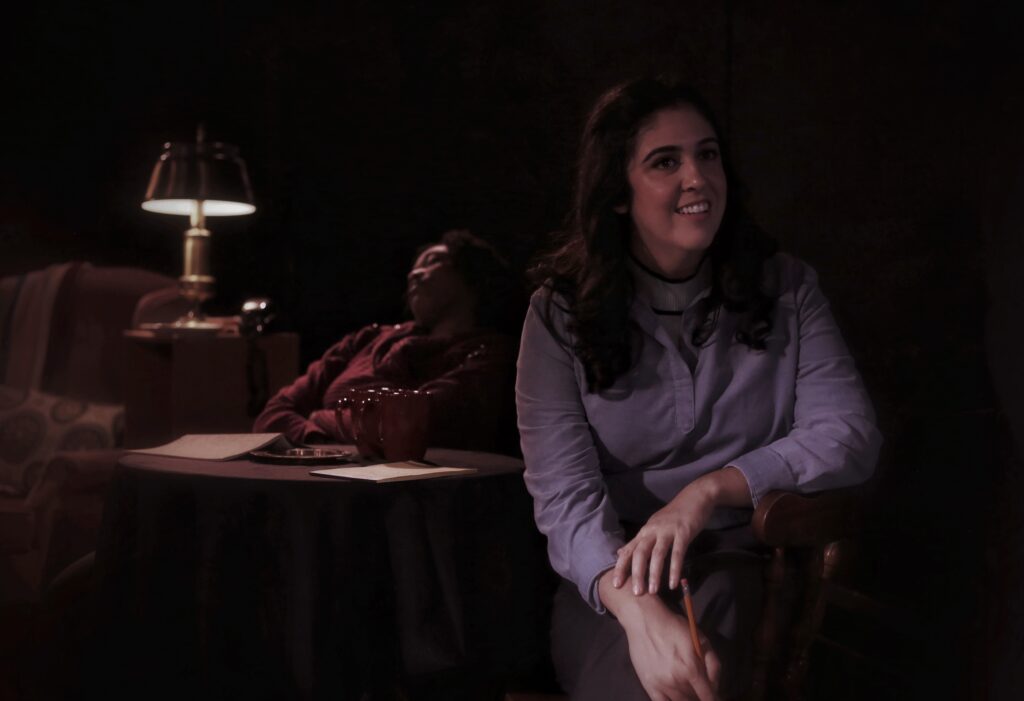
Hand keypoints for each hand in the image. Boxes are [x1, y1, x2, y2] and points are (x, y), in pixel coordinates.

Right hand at [600, 571, 720, 700]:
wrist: (644, 620)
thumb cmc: (674, 627)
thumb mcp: (701, 639)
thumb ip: (713, 664)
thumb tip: (716, 685)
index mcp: (691, 669)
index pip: (708, 697)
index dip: (715, 699)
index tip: (717, 698)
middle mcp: (676, 680)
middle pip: (695, 699)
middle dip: (701, 695)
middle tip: (701, 688)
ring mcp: (661, 684)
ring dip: (688, 698)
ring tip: (688, 688)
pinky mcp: (648, 685)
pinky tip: (676, 697)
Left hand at [613, 467, 751, 594]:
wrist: (695, 497)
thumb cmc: (675, 515)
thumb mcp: (654, 527)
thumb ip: (639, 541)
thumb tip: (621, 552)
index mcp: (645, 531)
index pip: (629, 550)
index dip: (621, 567)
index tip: (616, 585)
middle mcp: (652, 530)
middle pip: (640, 553)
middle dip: (636, 574)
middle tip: (635, 593)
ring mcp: (668, 531)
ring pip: (657, 554)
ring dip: (653, 574)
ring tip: (652, 591)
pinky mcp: (683, 532)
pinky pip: (678, 553)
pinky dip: (674, 569)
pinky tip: (673, 583)